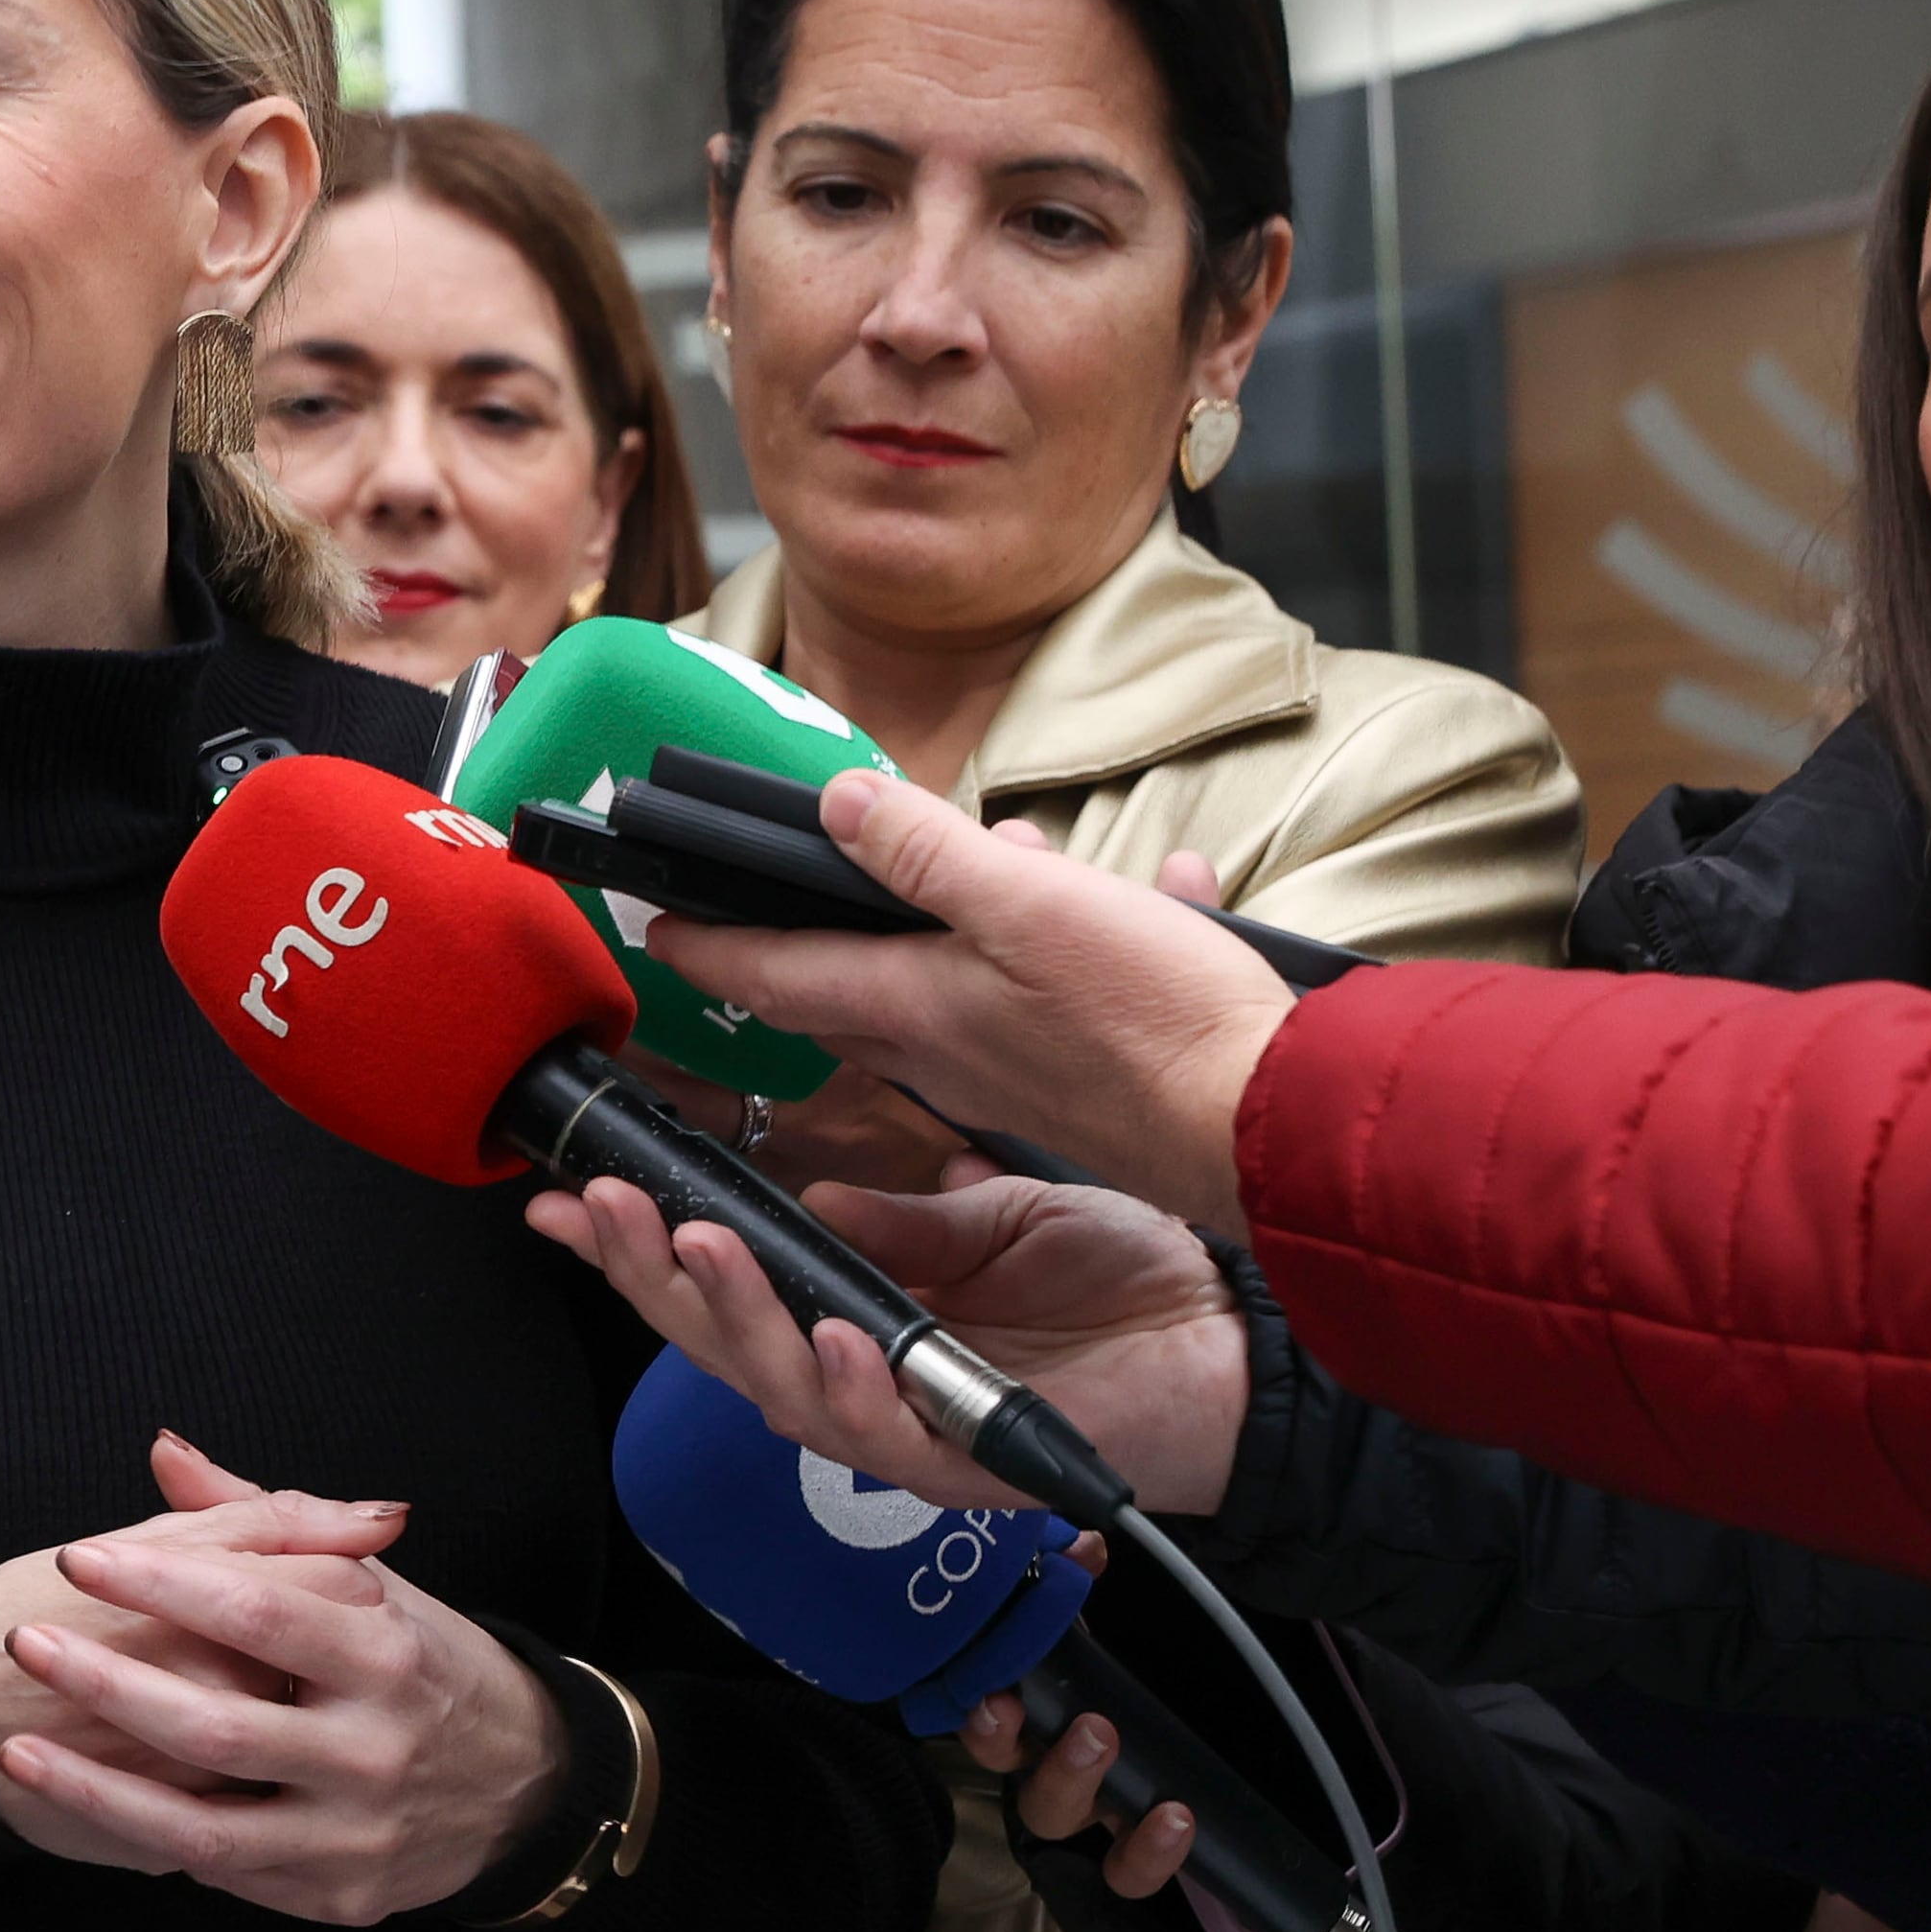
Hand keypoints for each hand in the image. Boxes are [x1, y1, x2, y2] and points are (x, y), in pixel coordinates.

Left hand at [0, 1443, 572, 1926]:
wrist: (525, 1788)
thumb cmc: (423, 1665)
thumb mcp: (370, 1585)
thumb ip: (264, 1520)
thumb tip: (165, 1451)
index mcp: (385, 1653)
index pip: (255, 1609)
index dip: (159, 1582)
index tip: (79, 1557)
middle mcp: (374, 1750)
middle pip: (216, 1725)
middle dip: (106, 1683)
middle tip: (26, 1644)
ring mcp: (355, 1835)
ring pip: (204, 1826)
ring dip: (98, 1789)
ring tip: (16, 1751)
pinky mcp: (339, 1897)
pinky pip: (227, 1872)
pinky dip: (154, 1838)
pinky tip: (88, 1805)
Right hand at [532, 1164, 1249, 1515]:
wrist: (1238, 1348)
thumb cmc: (1126, 1286)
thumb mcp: (993, 1218)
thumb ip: (901, 1218)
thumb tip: (806, 1193)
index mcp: (855, 1319)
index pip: (721, 1284)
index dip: (641, 1244)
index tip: (571, 1191)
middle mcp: (859, 1382)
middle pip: (716, 1342)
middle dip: (648, 1273)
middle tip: (604, 1204)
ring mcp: (905, 1432)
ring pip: (777, 1388)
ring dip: (729, 1313)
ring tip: (695, 1239)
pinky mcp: (965, 1467)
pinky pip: (885, 1434)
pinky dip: (852, 1381)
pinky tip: (834, 1326)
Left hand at [644, 772, 1289, 1230]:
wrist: (1274, 1127)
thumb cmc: (1155, 1021)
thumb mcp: (1034, 906)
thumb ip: (930, 856)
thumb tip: (836, 804)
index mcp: (917, 1007)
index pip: (777, 974)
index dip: (709, 947)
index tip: (656, 928)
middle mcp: (947, 1053)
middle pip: (847, 993)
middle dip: (812, 941)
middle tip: (786, 896)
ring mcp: (1011, 1077)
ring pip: (945, 992)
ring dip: (947, 927)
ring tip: (995, 858)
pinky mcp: (1077, 1087)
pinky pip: (1037, 1004)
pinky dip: (1057, 946)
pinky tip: (1139, 896)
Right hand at [938, 1533, 1211, 1899]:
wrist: (1167, 1707)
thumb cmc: (1102, 1660)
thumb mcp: (1085, 1621)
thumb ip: (1076, 1585)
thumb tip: (1089, 1546)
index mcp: (1021, 1710)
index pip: (980, 1721)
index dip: (981, 1717)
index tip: (999, 1697)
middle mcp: (1039, 1763)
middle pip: (1019, 1778)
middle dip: (1049, 1755)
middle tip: (1093, 1727)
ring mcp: (1085, 1805)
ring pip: (1058, 1820)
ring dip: (1083, 1790)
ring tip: (1126, 1759)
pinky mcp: (1129, 1838)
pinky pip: (1124, 1868)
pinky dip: (1146, 1853)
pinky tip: (1177, 1821)